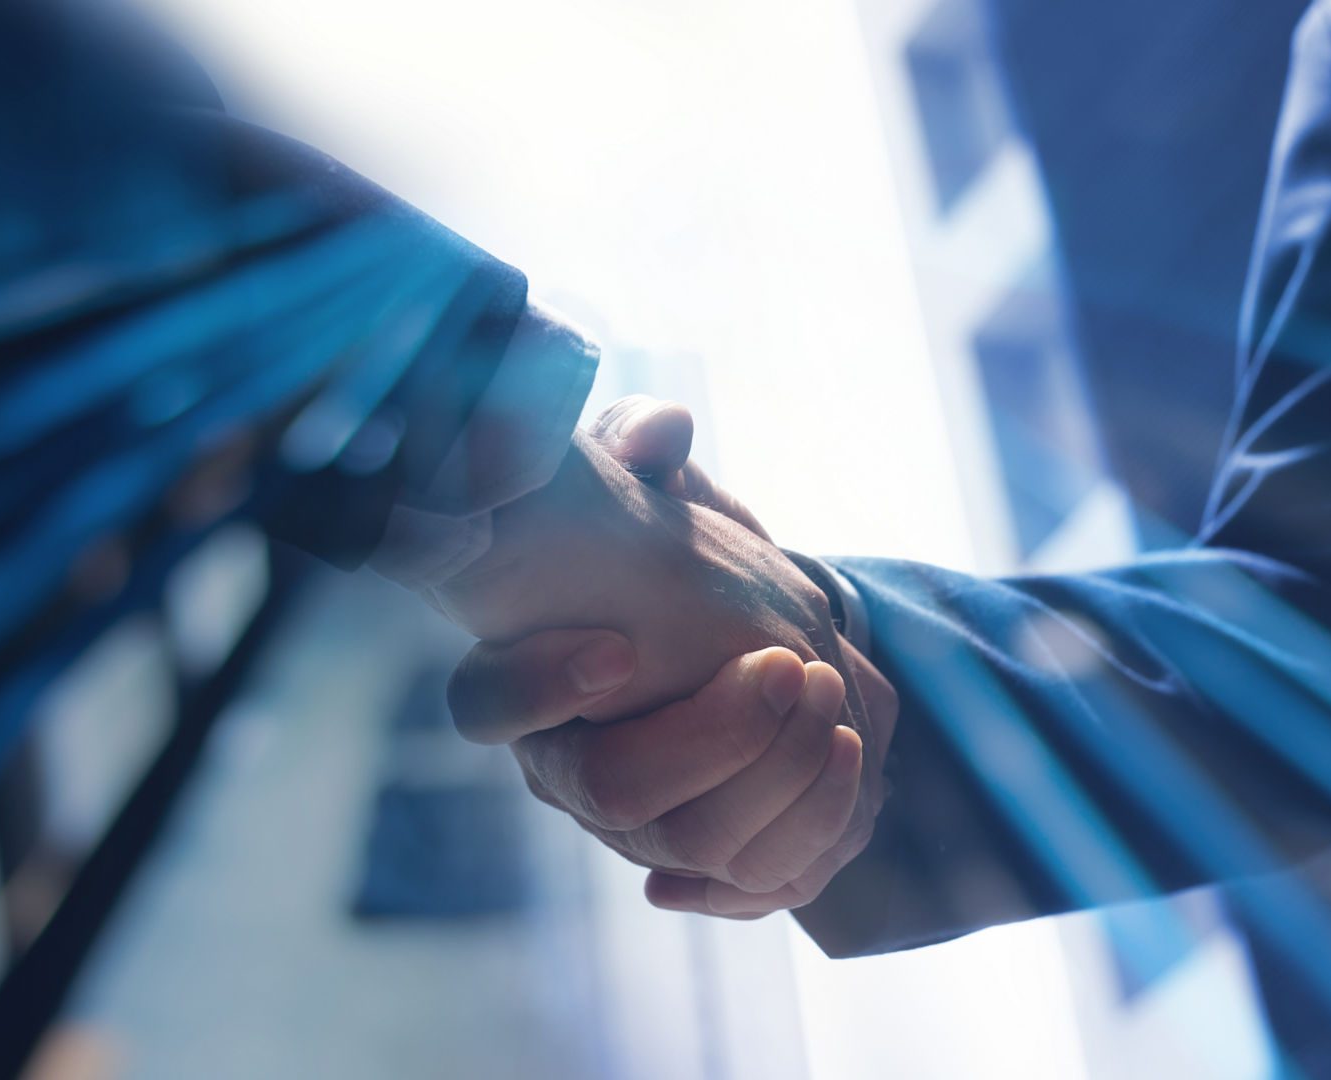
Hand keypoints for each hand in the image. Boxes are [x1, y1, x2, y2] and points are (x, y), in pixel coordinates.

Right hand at [444, 396, 897, 915]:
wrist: (734, 627)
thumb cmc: (661, 548)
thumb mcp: (637, 480)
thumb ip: (633, 443)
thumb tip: (659, 432)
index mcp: (516, 679)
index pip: (483, 708)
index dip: (541, 687)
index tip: (619, 647)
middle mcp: (564, 766)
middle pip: (613, 795)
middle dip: (715, 736)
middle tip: (789, 661)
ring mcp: (635, 826)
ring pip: (695, 845)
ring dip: (782, 775)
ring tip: (832, 694)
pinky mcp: (711, 854)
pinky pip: (756, 879)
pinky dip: (810, 830)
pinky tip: (847, 754)